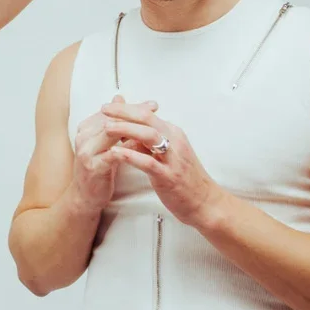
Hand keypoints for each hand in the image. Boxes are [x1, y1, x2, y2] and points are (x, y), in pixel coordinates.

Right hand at [70, 95, 158, 214]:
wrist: (86, 196)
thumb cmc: (100, 168)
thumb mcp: (107, 142)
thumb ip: (114, 122)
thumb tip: (120, 97)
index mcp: (86, 128)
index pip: (111, 111)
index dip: (132, 107)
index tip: (152, 104)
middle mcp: (83, 137)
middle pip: (112, 119)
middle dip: (135, 113)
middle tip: (155, 110)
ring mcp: (86, 152)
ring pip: (112, 133)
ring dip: (134, 128)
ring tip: (154, 127)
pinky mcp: (93, 167)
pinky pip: (114, 154)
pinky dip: (130, 149)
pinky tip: (146, 147)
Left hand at [101, 101, 221, 226]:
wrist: (205, 202)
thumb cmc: (184, 178)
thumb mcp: (167, 154)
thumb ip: (150, 142)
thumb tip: (129, 131)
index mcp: (173, 134)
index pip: (147, 114)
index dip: (127, 109)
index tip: (108, 106)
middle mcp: (175, 141)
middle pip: (147, 119)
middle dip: (124, 112)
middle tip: (104, 109)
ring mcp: (173, 159)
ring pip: (149, 135)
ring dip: (126, 129)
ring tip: (106, 128)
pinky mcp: (169, 176)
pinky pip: (148, 162)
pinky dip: (131, 156)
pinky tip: (115, 153)